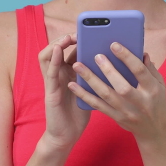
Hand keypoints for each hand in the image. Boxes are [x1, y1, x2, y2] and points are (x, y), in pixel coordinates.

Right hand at [37, 34, 90, 151]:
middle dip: (67, 37)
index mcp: (68, 72)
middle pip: (57, 48)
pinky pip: (49, 71)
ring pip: (47, 55)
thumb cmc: (80, 113)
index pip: (70, 49)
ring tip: (68, 37)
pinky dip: (52, 58)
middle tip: (79, 31)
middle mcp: (58, 73)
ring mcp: (52, 81)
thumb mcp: (90, 90)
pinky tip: (58, 49)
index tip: (89, 30)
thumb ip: (97, 74)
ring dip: (56, 44)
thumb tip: (117, 60)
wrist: (67, 135)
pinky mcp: (50, 91)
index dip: (77, 38)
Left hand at [70, 42, 165, 143]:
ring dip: (90, 80)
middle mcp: (139, 102)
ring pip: (106, 95)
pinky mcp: (115, 117)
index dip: (127, 58)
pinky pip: (97, 106)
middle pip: (122, 86)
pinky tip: (73, 85)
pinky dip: (84, 95)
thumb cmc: (156, 101)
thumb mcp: (160, 84)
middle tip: (96, 56)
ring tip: (78, 66)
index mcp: (152, 90)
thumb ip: (150, 69)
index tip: (114, 45)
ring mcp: (126, 111)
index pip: (140, 71)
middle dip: (108, 70)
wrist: (153, 130)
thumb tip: (141, 52)